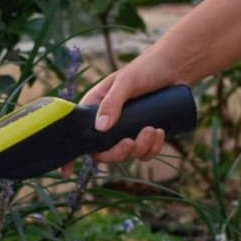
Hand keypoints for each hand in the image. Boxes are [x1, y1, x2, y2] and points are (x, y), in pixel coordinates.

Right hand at [78, 42, 183, 163]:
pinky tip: (161, 133)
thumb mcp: (126, 83)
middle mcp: (107, 122)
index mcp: (94, 109)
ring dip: (140, 149)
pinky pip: (144, 153)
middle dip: (118, 153)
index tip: (67, 171)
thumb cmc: (145, 69)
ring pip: (126, 154)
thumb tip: (100, 129)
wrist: (174, 68)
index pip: (77, 134)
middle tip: (132, 142)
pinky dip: (153, 149)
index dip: (70, 155)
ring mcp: (126, 130)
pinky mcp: (143, 133)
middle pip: (103, 152)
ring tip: (153, 130)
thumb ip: (112, 102)